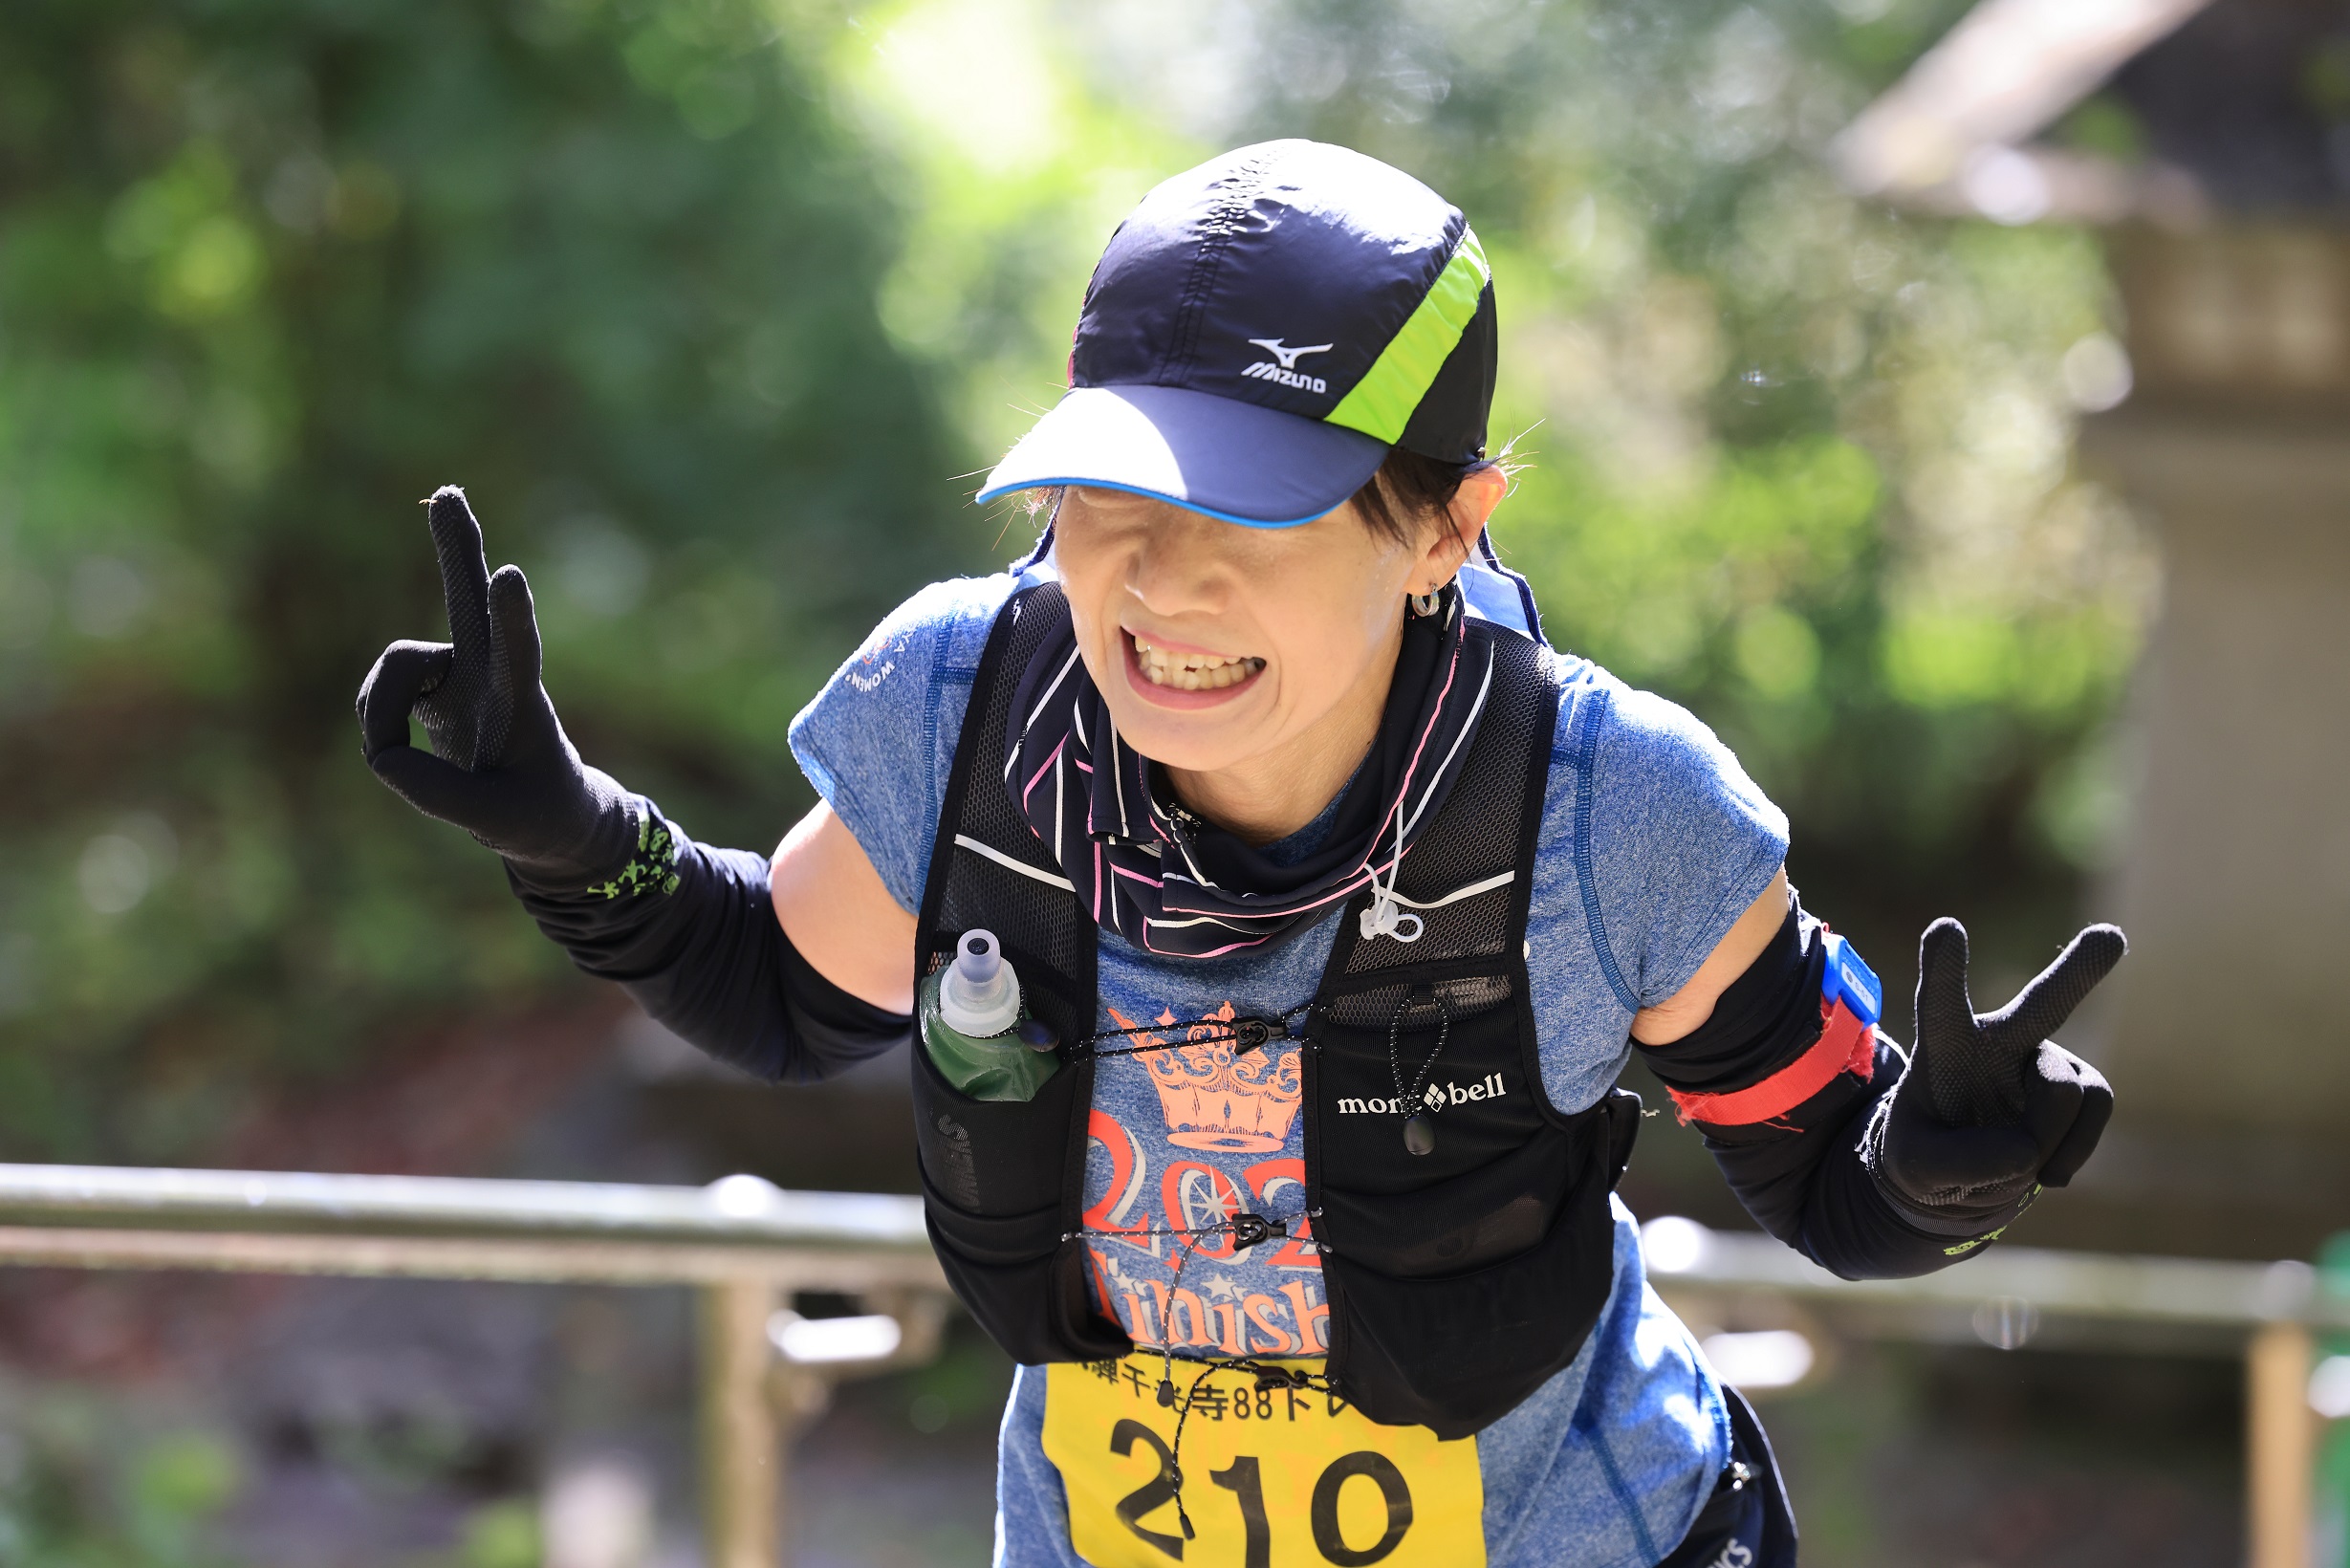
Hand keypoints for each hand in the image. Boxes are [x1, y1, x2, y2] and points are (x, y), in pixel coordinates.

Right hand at [356, 486, 630, 882]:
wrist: (545, 810)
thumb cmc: (535, 813)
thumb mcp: (495, 822)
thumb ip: (435, 793)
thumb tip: (382, 754)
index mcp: (523, 704)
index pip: (517, 656)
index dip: (511, 618)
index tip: (509, 575)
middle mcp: (491, 672)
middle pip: (470, 600)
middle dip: (457, 548)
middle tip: (449, 494)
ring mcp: (459, 670)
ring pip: (395, 666)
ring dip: (381, 708)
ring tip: (402, 758)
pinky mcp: (431, 681)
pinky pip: (378, 692)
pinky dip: (376, 720)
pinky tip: (401, 742)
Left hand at [1867, 918, 2123, 1235]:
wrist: (1961, 1178)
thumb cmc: (1925, 1156)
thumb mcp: (1915, 1169)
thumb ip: (1959, 1163)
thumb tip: (2027, 1149)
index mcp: (1945, 1047)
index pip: (1940, 1005)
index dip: (1943, 970)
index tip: (1945, 928)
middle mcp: (1999, 1040)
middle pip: (2041, 1004)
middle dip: (2078, 971)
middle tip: (2109, 937)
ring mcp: (2045, 1059)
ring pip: (2066, 1091)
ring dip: (2045, 1136)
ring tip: (2016, 1157)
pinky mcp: (2081, 1083)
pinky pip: (2094, 1111)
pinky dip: (2071, 1150)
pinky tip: (2045, 1168)